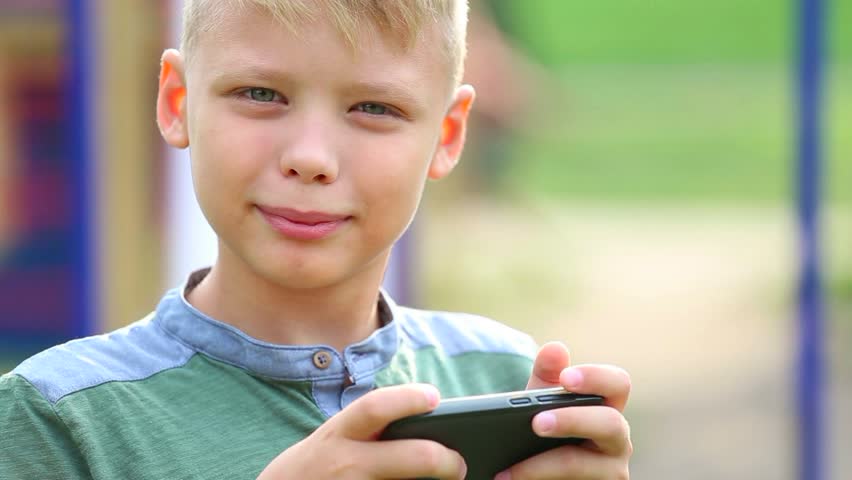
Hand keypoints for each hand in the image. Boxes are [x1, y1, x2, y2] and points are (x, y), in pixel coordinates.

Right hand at [257, 383, 466, 479]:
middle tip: (459, 463)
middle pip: (413, 457)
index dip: (408, 398)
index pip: (376, 407)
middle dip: (446, 460)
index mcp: (339, 434)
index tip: (434, 397)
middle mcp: (346, 463)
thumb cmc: (312, 469)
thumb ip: (366, 433)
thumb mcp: (330, 441)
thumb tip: (423, 430)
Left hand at [497, 342, 631, 478]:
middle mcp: (617, 440)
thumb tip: (555, 348)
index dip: (596, 378)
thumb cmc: (544, 430)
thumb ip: (546, 376)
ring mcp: (610, 472)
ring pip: (584, 465)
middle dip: (571, 421)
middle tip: (536, 422)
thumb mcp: (541, 404)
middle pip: (610, 424)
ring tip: (508, 469)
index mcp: (608, 407)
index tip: (566, 378)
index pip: (618, 383)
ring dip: (543, 465)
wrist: (536, 473)